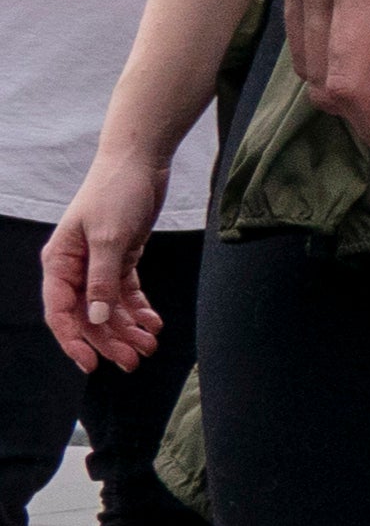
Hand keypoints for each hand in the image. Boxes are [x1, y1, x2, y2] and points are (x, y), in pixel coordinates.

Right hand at [39, 131, 171, 372]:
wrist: (140, 161)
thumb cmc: (116, 193)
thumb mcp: (110, 238)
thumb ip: (102, 280)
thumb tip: (95, 318)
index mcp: (60, 262)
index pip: (60, 311)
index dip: (74, 340)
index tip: (92, 364)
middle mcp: (75, 267)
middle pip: (88, 315)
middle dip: (109, 340)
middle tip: (134, 362)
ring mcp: (98, 263)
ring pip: (108, 307)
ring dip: (127, 328)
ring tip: (151, 346)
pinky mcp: (121, 257)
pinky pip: (126, 292)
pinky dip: (139, 309)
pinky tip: (154, 322)